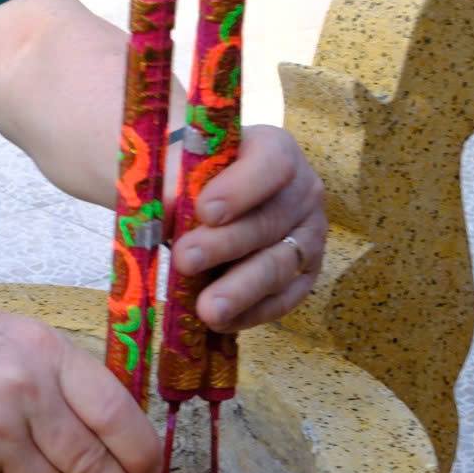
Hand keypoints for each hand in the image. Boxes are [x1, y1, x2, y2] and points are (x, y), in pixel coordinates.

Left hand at [171, 123, 326, 330]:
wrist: (210, 193)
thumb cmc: (195, 172)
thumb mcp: (182, 165)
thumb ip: (175, 182)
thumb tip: (164, 211)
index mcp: (275, 150)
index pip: (270, 165)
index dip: (240, 189)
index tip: (205, 211)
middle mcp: (304, 190)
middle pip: (269, 221)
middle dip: (225, 245)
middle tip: (185, 260)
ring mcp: (309, 235)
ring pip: (280, 265)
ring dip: (241, 289)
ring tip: (207, 309)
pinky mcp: (305, 274)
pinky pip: (285, 298)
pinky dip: (252, 312)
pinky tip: (221, 322)